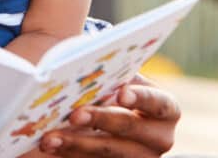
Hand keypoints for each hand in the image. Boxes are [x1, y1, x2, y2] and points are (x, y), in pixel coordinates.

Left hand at [37, 75, 178, 156]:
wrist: (112, 118)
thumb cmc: (117, 88)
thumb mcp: (123, 79)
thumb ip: (115, 75)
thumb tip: (89, 68)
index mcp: (167, 109)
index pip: (158, 102)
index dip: (140, 97)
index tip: (121, 93)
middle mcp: (159, 137)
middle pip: (128, 128)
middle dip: (100, 119)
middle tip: (74, 115)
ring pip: (107, 152)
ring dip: (76, 144)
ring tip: (50, 137)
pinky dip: (69, 154)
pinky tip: (50, 147)